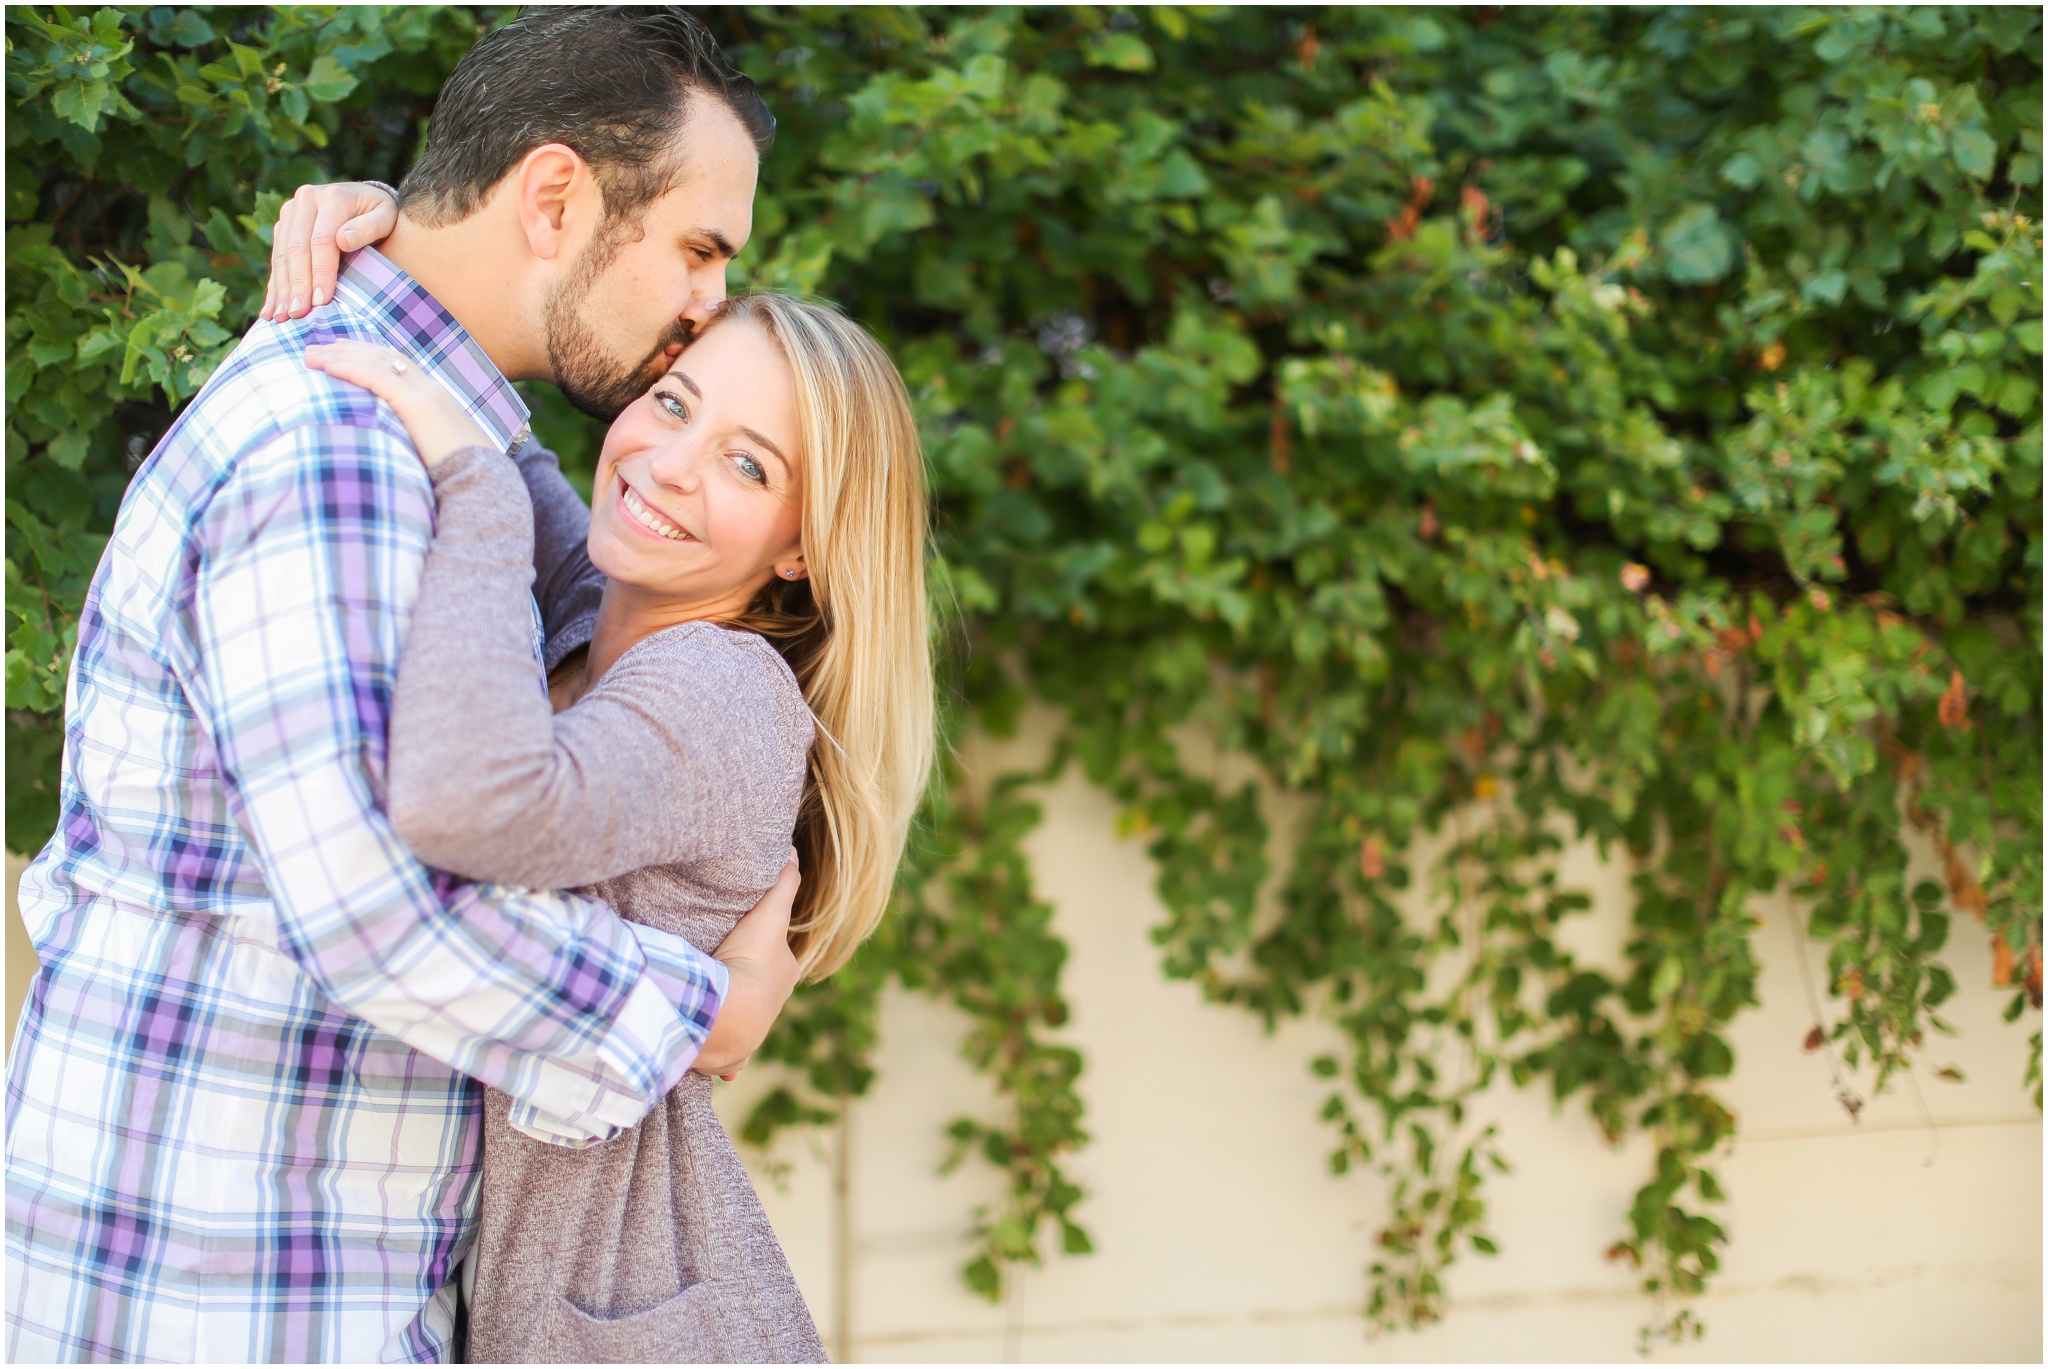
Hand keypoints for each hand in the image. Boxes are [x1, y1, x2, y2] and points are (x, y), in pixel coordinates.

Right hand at [260, 181, 399, 321]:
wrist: (365, 198)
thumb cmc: (382, 214)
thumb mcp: (386, 216)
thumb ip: (369, 227)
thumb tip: (343, 240)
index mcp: (332, 197)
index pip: (322, 240)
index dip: (321, 272)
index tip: (322, 301)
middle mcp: (306, 199)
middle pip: (297, 248)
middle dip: (297, 285)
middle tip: (298, 314)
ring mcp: (291, 212)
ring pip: (282, 254)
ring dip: (281, 288)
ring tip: (281, 317)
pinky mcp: (284, 225)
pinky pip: (277, 257)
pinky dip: (275, 285)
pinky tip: (270, 309)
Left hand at [303, 341, 495, 469]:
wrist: (483, 481)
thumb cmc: (461, 474)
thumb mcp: (436, 449)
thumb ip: (418, 439)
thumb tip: (397, 448)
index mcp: (435, 397)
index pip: (398, 364)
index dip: (368, 353)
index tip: (342, 349)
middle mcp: (429, 388)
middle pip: (383, 356)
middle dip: (348, 349)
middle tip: (317, 346)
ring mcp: (424, 394)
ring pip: (375, 362)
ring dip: (339, 356)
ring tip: (311, 355)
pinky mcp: (416, 405)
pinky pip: (377, 379)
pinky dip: (350, 369)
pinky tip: (328, 366)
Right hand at [694, 853, 801, 1080]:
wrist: (727, 1012)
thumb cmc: (750, 961)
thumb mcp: (768, 914)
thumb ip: (782, 881)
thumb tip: (792, 851)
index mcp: (783, 977)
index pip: (779, 960)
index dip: (765, 951)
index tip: (746, 946)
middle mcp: (771, 1010)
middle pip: (760, 993)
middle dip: (748, 988)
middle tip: (724, 977)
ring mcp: (750, 1036)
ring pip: (743, 1024)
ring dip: (732, 1019)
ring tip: (714, 1010)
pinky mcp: (727, 1057)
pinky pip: (727, 1059)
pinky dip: (725, 1059)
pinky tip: (720, 1064)